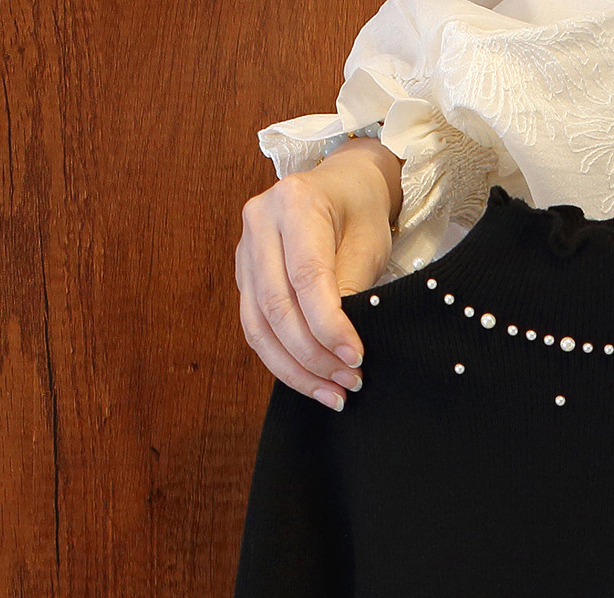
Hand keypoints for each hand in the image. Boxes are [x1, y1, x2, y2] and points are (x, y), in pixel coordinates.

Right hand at [235, 137, 402, 409]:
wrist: (341, 187)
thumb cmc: (360, 212)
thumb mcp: (369, 243)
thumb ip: (351, 288)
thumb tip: (341, 349)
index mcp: (294, 203)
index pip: (306, 278)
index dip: (330, 325)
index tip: (356, 358)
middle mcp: (259, 222)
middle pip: (276, 307)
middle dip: (314, 355)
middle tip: (349, 382)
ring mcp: (244, 250)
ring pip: (259, 326)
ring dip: (296, 369)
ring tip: (333, 394)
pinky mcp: (244, 276)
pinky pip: (256, 329)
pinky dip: (283, 362)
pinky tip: (311, 381)